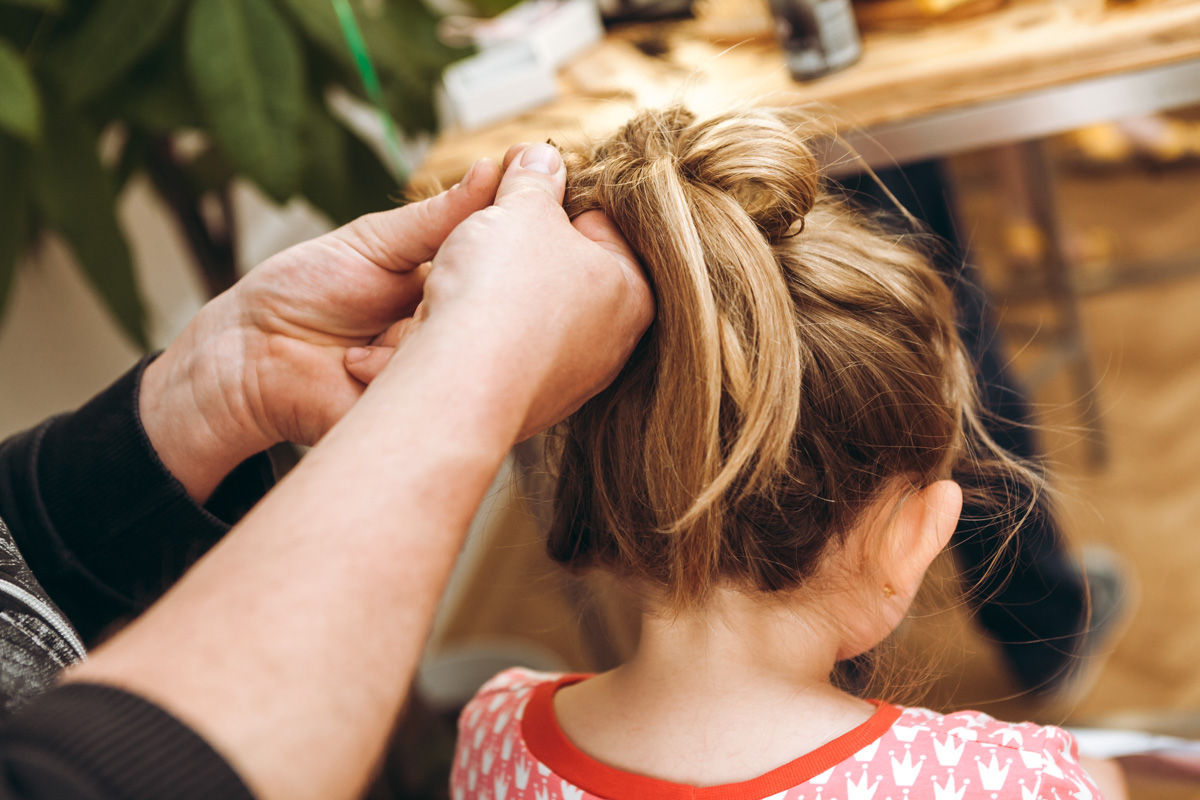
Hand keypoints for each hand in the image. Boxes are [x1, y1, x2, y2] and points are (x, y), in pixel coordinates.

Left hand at [139, 159, 503, 500]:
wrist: (250, 356)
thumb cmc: (304, 290)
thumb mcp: (374, 241)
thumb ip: (435, 217)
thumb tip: (492, 170)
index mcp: (451, 282)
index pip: (500, 262)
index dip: (506, 246)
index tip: (513, 222)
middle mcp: (455, 329)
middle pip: (492, 310)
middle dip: (455, 293)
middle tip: (419, 291)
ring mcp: (439, 373)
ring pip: (462, 351)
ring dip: (413, 337)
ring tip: (363, 340)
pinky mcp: (419, 413)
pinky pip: (430, 393)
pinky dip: (391, 372)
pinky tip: (355, 363)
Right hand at [345, 142, 653, 440]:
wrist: (459, 383)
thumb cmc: (502, 291)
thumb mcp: (522, 209)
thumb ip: (534, 179)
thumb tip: (542, 156)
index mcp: (632, 289)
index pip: (599, 222)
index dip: (554, 198)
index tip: (522, 188)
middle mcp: (614, 343)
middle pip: (566, 270)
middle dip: (527, 245)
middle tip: (490, 230)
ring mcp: (574, 380)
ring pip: (535, 313)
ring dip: (503, 291)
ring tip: (469, 277)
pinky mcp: (532, 404)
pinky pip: (511, 352)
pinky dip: (488, 335)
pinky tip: (463, 324)